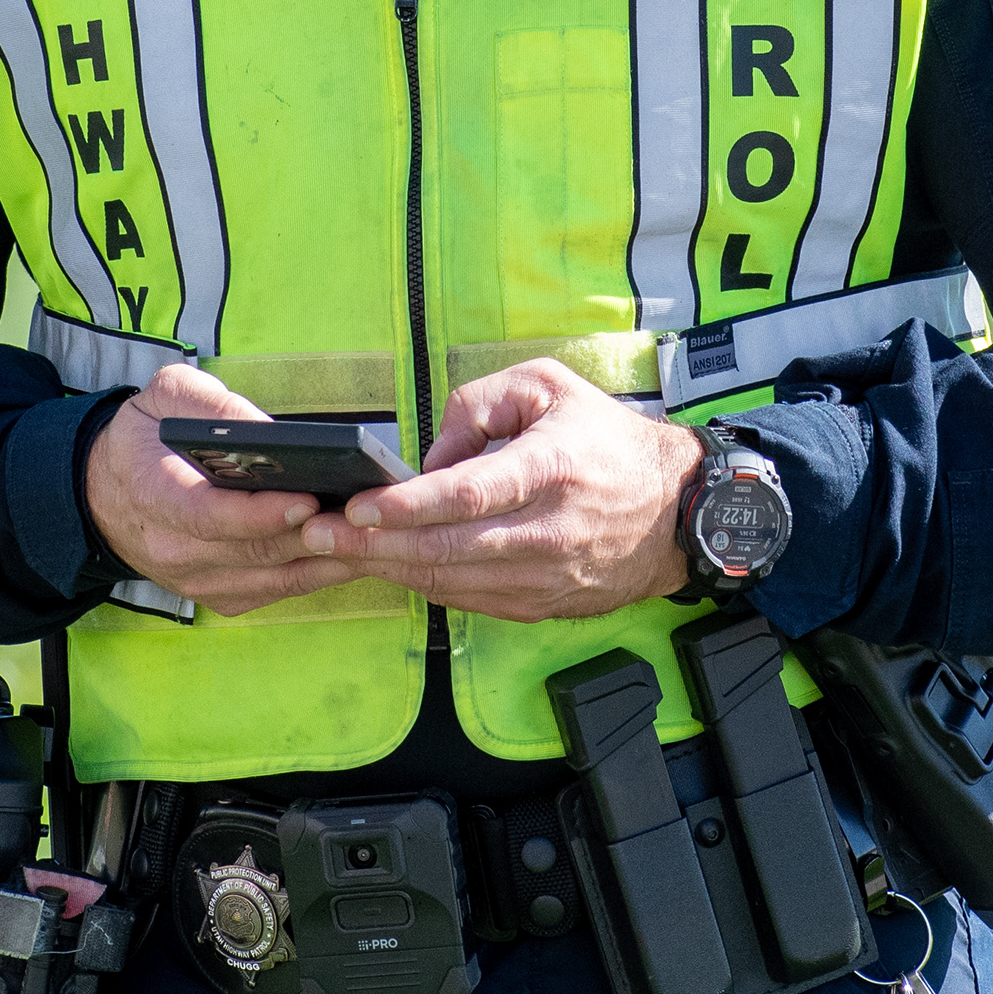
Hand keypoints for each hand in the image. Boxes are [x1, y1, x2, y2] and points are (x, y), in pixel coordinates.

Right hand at [83, 365, 368, 615]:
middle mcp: (172, 549)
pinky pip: (277, 591)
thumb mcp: (165, 396)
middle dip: (316, 535)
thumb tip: (269, 431)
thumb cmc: (144, 437)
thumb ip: (212, 405)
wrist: (102, 494)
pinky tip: (356, 551)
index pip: (210, 516)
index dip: (261, 514)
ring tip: (378, 533)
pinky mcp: (219, 595)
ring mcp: (195, 580)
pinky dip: (319, 574)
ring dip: (329, 559)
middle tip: (369, 515)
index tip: (308, 498)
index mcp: (153, 493)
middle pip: (254, 551)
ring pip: (274, 577)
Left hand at [308, 359, 695, 621]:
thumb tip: (430, 459)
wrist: (676, 511)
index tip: (358, 506)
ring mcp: (546, 577)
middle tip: (316, 533)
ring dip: (388, 569)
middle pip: (448, 547)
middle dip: (374, 544)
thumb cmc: (605, 441)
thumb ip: (479, 405)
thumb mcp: (549, 387)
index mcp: (552, 468)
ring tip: (334, 551)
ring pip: (452, 581)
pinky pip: (469, 601)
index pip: (470, 494)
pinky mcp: (542, 605)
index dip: (409, 505)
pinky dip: (424, 585)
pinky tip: (389, 567)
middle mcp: (549, 531)